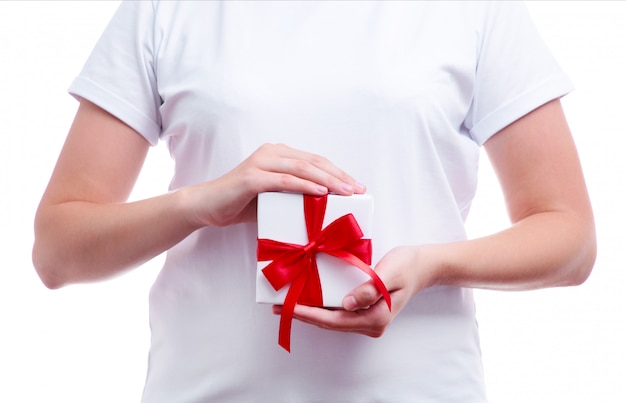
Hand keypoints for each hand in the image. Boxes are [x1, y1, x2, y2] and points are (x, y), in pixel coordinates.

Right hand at [183, 143, 365, 227]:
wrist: (207, 207)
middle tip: (358, 190)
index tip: (357, 187)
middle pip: (314, 162)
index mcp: (278, 155)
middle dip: (339, 176)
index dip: (338, 172)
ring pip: (303, 169)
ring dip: (328, 181)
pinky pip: (284, 181)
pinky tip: (321, 193)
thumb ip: (295, 195)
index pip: (315, 161)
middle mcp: (271, 153)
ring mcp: (261, 163)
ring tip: (347, 192)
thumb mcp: (274, 198)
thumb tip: (325, 205)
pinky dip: (305, 186)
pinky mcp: (252, 177)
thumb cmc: (240, 203)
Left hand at [274, 245, 436, 337]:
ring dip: (310, 312)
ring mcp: (368, 319)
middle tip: (278, 306)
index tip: (289, 308)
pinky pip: (339, 312)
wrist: (423, 265)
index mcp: (376, 317)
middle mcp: (371, 323)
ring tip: (287, 303)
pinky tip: (308, 299)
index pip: (335, 320)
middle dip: (304, 314)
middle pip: (330, 323)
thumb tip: (347, 303)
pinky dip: (321, 307)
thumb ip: (370, 288)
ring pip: (332, 319)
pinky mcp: (366, 311)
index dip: (310, 314)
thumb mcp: (389, 273)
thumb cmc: (407, 265)